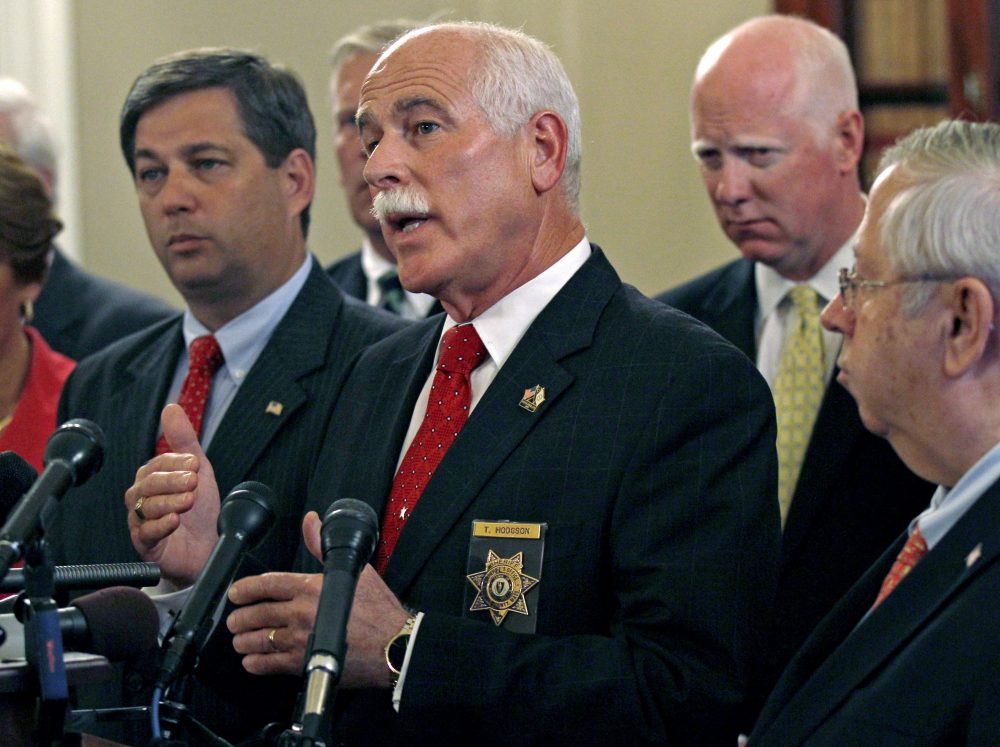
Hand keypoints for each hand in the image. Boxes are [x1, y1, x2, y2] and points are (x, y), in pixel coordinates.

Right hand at [125, 403, 220, 586]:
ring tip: (190, 501)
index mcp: (152, 479)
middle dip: (173, 481)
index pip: (157, 464)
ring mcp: (140, 522)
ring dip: (170, 502)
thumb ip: (184, 440)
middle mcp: (141, 498)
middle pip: (149, 484)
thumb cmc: (200, 510)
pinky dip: (161, 525)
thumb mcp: (198, 471)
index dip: (176, 463)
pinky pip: (145, 533)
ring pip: (146, 507)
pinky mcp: (145, 544)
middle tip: (194, 483)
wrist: (208, 547)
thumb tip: (171, 407)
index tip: (196, 465)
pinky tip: (175, 520)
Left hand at [227, 512, 408, 686]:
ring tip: (239, 640)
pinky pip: (268, 664)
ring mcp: (299, 640)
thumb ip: (323, 546)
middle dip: (240, 617)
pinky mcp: (303, 664)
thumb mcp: (353, 569)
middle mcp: (300, 612)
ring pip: (258, 640)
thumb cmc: (378, 608)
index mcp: (309, 587)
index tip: (235, 593)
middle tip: (234, 619)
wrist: (393, 644)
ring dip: (243, 641)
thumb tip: (311, 521)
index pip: (267, 584)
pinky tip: (252, 661)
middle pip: (257, 613)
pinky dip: (255, 663)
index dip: (245, 589)